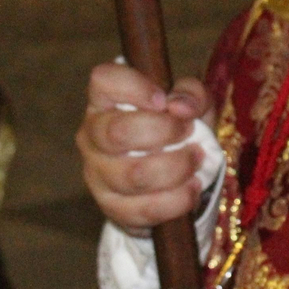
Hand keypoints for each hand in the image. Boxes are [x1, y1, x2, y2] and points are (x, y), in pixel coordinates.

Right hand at [78, 62, 211, 233]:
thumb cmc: (175, 131)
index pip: (104, 80)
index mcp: (105, 100)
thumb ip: (192, 94)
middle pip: (118, 132)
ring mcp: (97, 173)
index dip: (135, 87)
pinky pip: (142, 209)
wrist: (171, 180)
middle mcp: (92, 135)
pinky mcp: (110, 207)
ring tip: (197, 161)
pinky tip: (191, 189)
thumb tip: (180, 107)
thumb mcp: (191, 105)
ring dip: (177, 168)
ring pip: (134, 174)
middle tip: (189, 133)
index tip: (164, 100)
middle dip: (165, 132)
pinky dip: (176, 201)